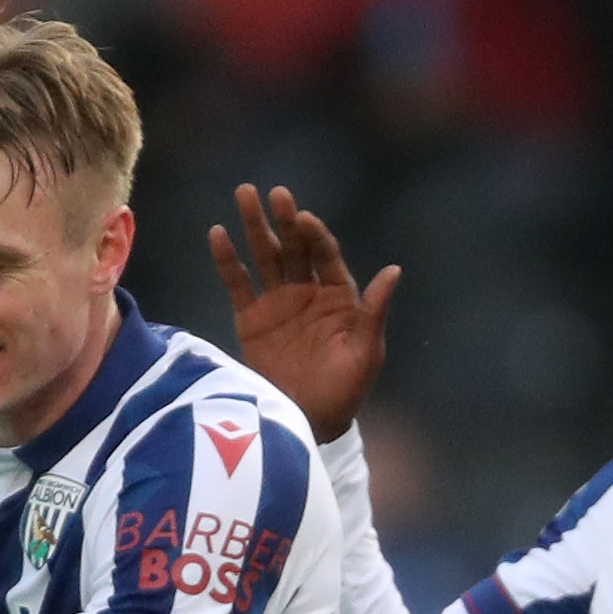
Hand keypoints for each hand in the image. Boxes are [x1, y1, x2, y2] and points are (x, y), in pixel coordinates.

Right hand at [205, 184, 401, 442]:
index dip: (315, 235)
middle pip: (294, 247)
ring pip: (265, 256)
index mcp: (339, 295)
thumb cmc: (345, 390)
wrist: (308, 420)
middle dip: (284, 220)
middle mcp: (307, 291)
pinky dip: (227, 260)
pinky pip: (237, 284)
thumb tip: (394, 271)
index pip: (326, 254)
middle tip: (275, 193)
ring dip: (255, 226)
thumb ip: (374, 311)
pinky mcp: (251, 319)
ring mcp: (278, 303)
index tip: (304, 218)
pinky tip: (218, 233)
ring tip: (244, 193)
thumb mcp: (366, 352)